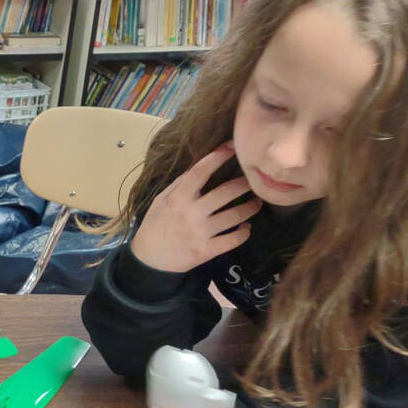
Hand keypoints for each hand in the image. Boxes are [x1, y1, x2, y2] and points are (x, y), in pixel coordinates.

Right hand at [130, 142, 261, 272]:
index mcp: (178, 198)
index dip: (218, 156)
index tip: (233, 146)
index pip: (201, 171)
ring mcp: (200, 233)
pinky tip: (246, 228)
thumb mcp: (160, 201)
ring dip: (250, 208)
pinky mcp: (206, 250)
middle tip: (254, 180)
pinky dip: (244, 233)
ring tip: (257, 203)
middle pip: (226, 192)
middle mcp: (191, 213)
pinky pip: (233, 240)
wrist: (150, 261)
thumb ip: (179, 185)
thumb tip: (201, 167)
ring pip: (235, 216)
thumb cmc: (154, 226)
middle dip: (245, 183)